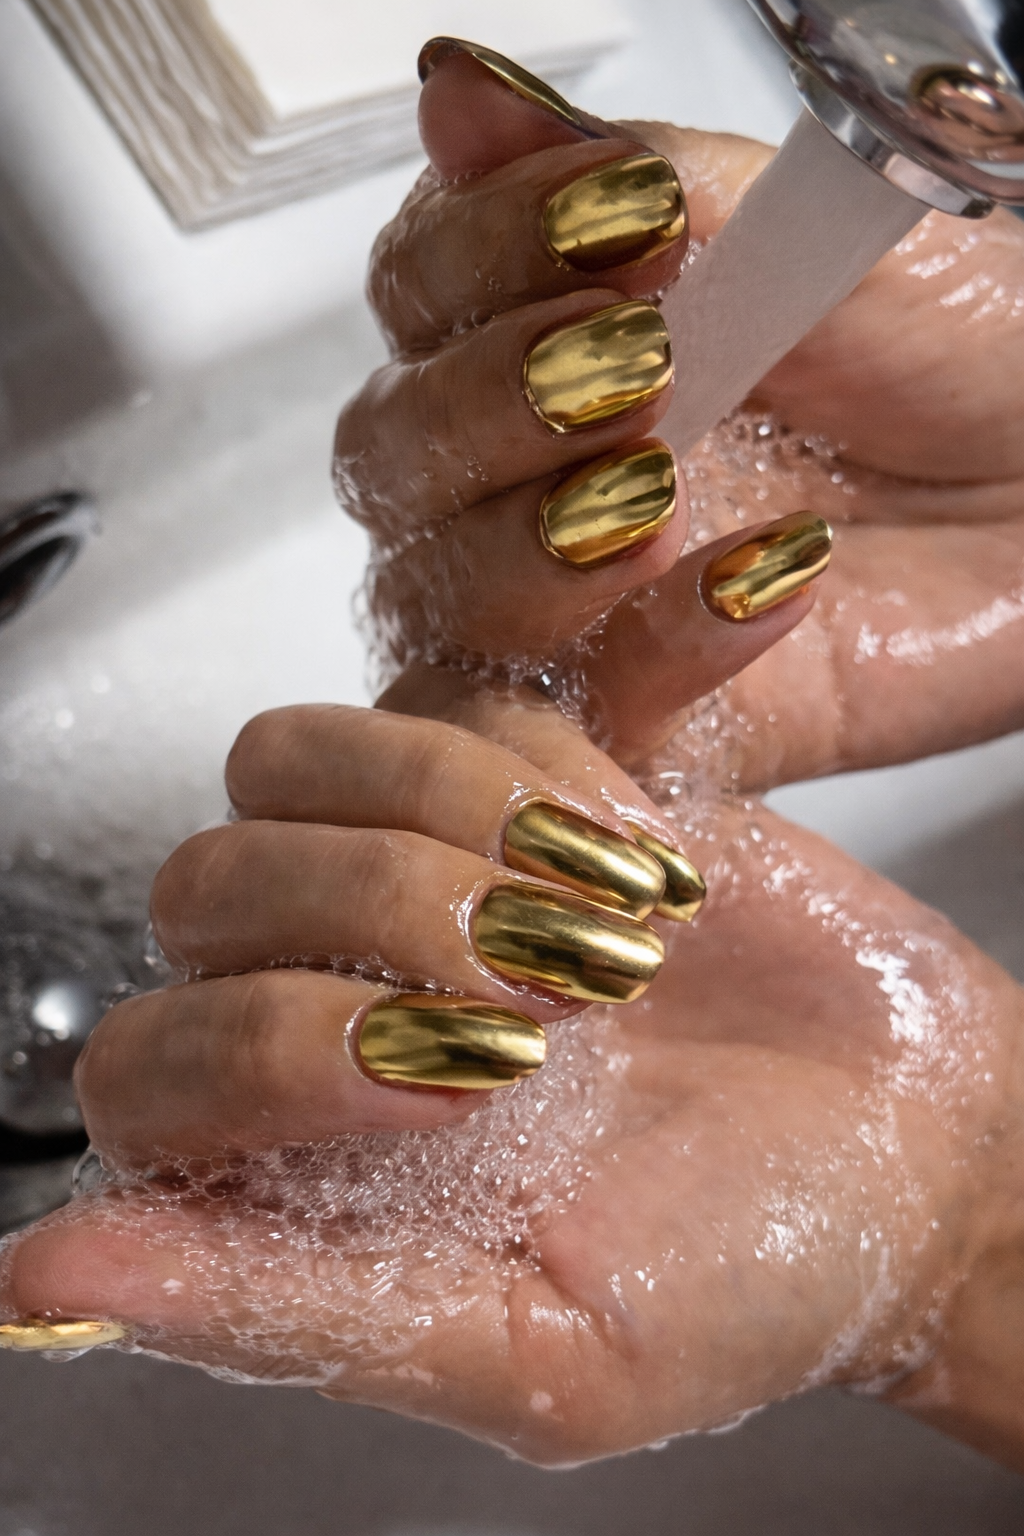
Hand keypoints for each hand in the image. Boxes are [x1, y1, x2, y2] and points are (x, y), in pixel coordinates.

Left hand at [3, 687, 1022, 1471]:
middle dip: (391, 915)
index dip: (274, 1050)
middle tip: (564, 996)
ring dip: (453, 808)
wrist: (926, 1149)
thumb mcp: (543, 1353)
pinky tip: (652, 849)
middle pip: (210, 882)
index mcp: (305, 1165)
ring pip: (293, 757)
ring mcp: (417, 870)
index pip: (147, 1067)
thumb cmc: (751, 1276)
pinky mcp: (519, 777)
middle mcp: (334, 1003)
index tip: (454, 1082)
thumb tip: (46, 1282)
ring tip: (614, 911)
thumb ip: (297, 1312)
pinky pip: (452, 690)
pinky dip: (552, 756)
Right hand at [340, 42, 1023, 775]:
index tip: (616, 222)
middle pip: (387, 458)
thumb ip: (628, 178)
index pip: (414, 292)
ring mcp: (575, 600)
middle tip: (633, 368)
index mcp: (546, 326)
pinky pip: (577, 721)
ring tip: (660, 495)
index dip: (475, 258)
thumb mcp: (805, 234)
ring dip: (526, 546)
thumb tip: (458, 99)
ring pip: (434, 602)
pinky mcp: (649, 715)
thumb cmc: (958, 345)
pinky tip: (771, 578)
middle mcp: (532, 467)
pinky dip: (657, 651)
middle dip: (484, 409)